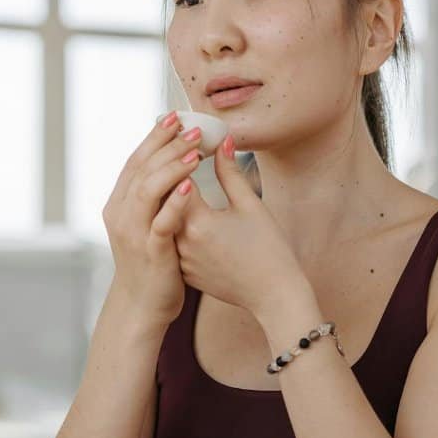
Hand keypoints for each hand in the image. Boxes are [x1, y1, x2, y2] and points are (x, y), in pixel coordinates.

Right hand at [103, 112, 205, 326]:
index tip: (175, 116)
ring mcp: (134, 233)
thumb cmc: (152, 263)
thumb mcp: (148, 224)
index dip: (154, 137)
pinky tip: (192, 185)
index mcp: (120, 204)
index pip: (136, 160)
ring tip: (196, 150)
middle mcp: (121, 214)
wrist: (143, 305)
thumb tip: (170, 166)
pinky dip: (175, 202)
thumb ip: (155, 196)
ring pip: (148, 189)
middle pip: (142, 168)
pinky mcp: (152, 251)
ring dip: (172, 166)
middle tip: (193, 126)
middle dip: (167, 144)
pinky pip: (162, 222)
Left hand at [175, 134, 307, 316]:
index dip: (182, 156)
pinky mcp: (184, 272)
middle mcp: (182, 242)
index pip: (177, 178)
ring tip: (174, 180)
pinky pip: (171, 241)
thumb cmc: (269, 250)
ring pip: (164, 221)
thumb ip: (230, 172)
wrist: (273, 295)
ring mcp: (181, 260)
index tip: (187, 142)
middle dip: (170, 175)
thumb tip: (221, 141)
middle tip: (176, 155)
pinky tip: (178, 212)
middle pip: (164, 199)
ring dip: (167, 200)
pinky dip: (173, 224)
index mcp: (198, 222)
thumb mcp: (251, 206)